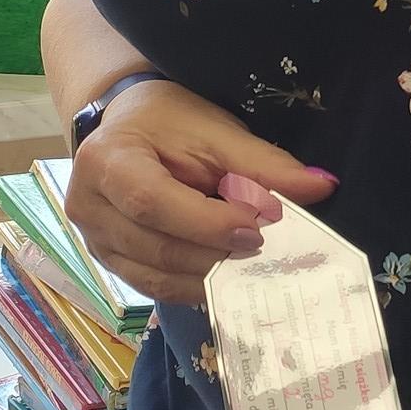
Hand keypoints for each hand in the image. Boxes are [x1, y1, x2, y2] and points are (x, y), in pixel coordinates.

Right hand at [62, 79, 334, 307]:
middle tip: (265, 251)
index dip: (206, 222)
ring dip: (210, 277)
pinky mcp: (109, 263)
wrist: (128, 126)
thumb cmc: (170, 122)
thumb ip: (263, 164)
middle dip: (215, 254)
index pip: (151, 202)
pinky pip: (155, 287)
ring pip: (156, 277)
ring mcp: (94, 241)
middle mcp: (87, 207)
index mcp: (105, 161)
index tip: (257, 227)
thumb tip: (323, 188)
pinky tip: (229, 278)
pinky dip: (196, 286)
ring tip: (252, 265)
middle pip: (156, 246)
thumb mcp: (215, 131)